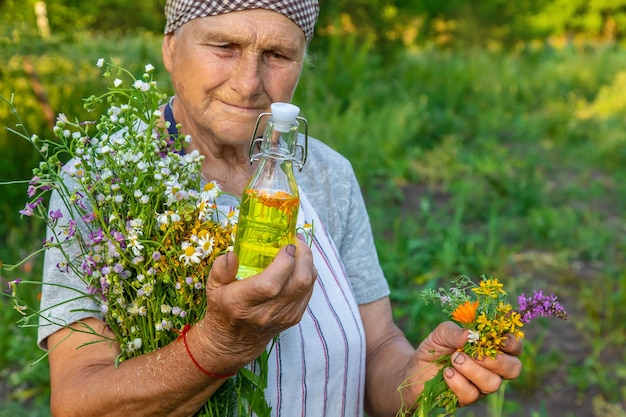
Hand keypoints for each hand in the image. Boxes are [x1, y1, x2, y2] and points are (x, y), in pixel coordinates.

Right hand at [196, 234, 315, 370]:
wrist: (234, 342)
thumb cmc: (223, 309)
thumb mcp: (213, 287)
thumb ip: (220, 269)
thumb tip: (232, 254)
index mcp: (242, 303)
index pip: (270, 284)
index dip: (284, 262)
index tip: (286, 245)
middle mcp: (266, 312)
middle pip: (298, 282)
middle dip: (303, 256)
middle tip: (297, 240)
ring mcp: (283, 316)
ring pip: (307, 285)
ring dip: (308, 263)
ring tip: (299, 248)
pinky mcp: (294, 317)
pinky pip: (309, 290)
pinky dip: (308, 273)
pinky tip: (300, 263)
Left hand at [413, 321, 522, 405]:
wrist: (416, 368)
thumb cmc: (435, 347)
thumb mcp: (441, 334)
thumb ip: (455, 331)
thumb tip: (470, 335)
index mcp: (491, 348)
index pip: (514, 347)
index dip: (513, 344)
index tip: (499, 339)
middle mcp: (492, 368)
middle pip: (512, 369)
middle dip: (496, 361)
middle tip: (476, 353)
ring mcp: (481, 385)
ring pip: (492, 383)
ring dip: (473, 370)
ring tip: (454, 359)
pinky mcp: (468, 399)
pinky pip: (472, 394)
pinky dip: (458, 382)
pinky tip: (447, 373)